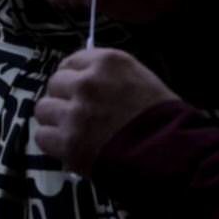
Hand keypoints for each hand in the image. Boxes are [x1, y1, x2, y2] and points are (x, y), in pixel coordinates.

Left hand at [33, 48, 180, 172]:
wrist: (176, 157)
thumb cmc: (167, 120)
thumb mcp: (142, 80)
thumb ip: (109, 75)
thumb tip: (80, 75)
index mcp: (108, 62)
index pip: (71, 61)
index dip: (74, 78)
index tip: (79, 90)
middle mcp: (87, 82)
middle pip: (55, 83)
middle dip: (64, 98)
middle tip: (79, 113)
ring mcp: (75, 112)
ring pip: (43, 108)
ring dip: (55, 119)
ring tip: (73, 130)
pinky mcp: (68, 142)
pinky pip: (42, 136)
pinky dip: (54, 143)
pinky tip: (70, 147)